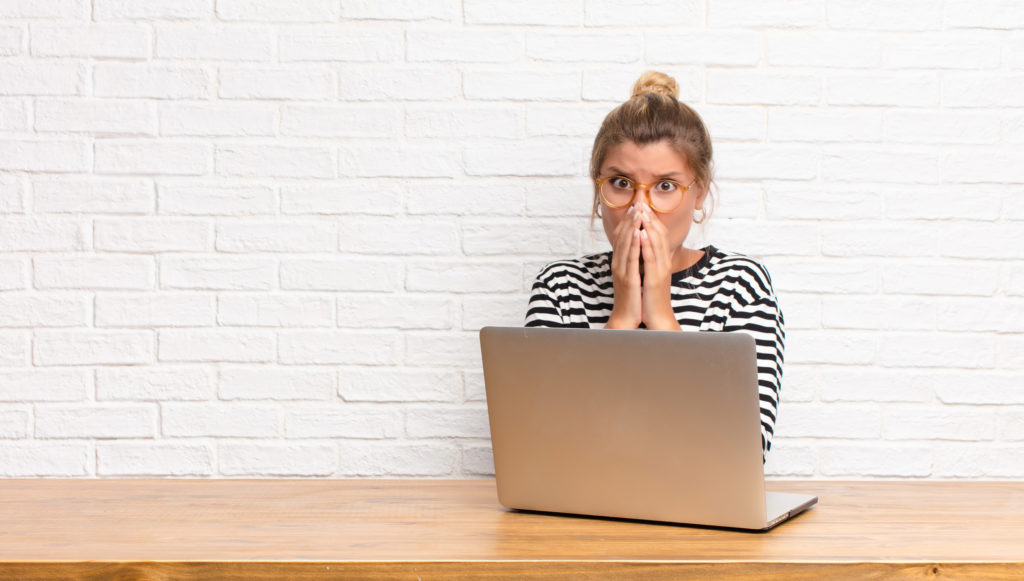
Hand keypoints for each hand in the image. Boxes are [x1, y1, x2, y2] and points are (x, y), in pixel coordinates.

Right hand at [605, 203, 642, 328]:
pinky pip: (631, 257)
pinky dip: (634, 243)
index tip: (634, 207)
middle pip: (622, 236)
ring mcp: (621, 270)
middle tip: (636, 203)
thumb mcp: (632, 276)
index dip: (627, 221)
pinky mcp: (627, 278)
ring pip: (625, 243)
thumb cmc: (632, 298)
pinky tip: (638, 231)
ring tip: (637, 211)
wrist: (626, 317)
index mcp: (619, 262)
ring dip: (631, 226)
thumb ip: (632, 262)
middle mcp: (618, 263)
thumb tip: (638, 249)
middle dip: (629, 219)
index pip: (622, 237)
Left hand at [637, 205, 681, 330]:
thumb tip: (641, 246)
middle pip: (659, 234)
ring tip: (642, 211)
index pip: (658, 234)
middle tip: (642, 201)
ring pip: (656, 243)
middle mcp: (664, 262)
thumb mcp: (650, 274)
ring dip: (649, 226)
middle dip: (650, 217)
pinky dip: (647, 244)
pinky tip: (642, 233)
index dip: (651, 219)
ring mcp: (661, 270)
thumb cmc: (651, 297)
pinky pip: (652, 258)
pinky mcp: (656, 279)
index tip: (642, 205)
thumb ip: (648, 260)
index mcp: (661, 260)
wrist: (658, 317)